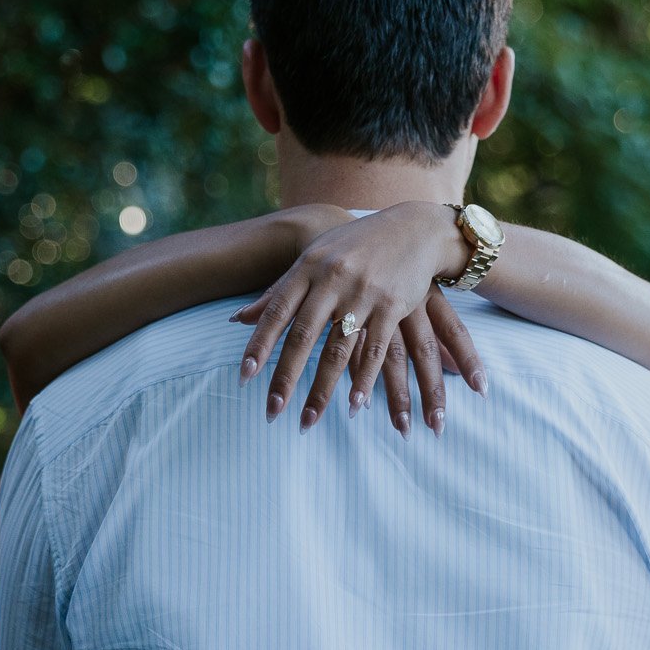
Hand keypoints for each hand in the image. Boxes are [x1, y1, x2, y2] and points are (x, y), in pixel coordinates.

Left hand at [232, 202, 484, 432]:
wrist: (412, 228)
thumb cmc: (354, 246)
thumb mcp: (314, 259)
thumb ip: (278, 291)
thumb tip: (237, 319)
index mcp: (308, 268)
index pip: (276, 312)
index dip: (259, 346)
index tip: (244, 378)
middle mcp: (333, 280)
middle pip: (303, 337)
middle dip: (285, 378)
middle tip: (271, 411)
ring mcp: (364, 293)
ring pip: (338, 350)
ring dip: (322, 390)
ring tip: (307, 420)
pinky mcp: (393, 305)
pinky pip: (375, 349)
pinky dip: (363, 380)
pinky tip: (352, 406)